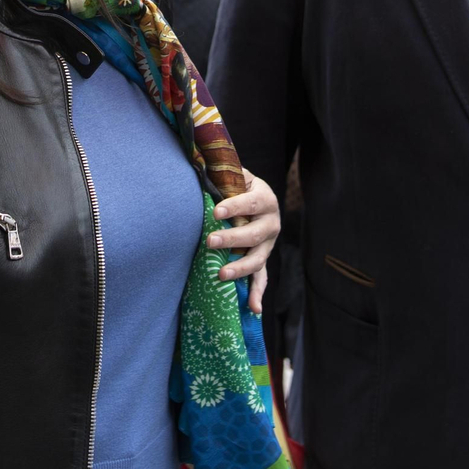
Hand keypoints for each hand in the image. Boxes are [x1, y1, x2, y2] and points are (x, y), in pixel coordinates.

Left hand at [206, 169, 280, 313]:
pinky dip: (257, 294)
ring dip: (241, 268)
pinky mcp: (262, 259)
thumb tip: (196, 159)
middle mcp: (271, 223)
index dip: (236, 206)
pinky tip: (252, 309)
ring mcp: (268, 244)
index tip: (215, 212)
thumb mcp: (234, 175)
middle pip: (255, 234)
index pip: (252, 202)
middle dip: (232, 239)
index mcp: (265, 198)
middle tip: (210, 242)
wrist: (252, 196)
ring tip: (221, 275)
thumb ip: (222, 172)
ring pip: (258, 259)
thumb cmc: (236, 185)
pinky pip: (262, 278)